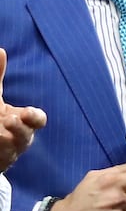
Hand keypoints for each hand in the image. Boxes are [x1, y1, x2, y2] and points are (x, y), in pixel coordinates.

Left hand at [0, 49, 45, 172]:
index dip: (34, 117)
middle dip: (20, 131)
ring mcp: (9, 151)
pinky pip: (1, 157)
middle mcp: (20, 138)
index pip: (37, 119)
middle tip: (9, 120)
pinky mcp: (2, 160)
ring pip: (11, 149)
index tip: (26, 112)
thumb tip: (1, 50)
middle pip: (26, 137)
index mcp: (24, 121)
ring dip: (5, 140)